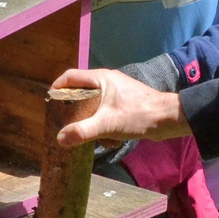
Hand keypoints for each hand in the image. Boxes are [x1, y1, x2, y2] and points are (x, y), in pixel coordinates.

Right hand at [49, 68, 190, 145]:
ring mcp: (116, 93)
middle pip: (80, 92)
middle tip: (65, 123)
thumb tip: (60, 139)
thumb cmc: (138, 115)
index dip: (57, 88)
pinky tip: (110, 141)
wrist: (168, 119)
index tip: (49, 103)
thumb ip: (83, 131)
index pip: (70, 76)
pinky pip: (105, 114)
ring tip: (90, 137)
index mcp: (101, 78)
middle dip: (73, 111)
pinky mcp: (124, 105)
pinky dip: (104, 127)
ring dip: (91, 123)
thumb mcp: (108, 124)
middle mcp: (107, 82)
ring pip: (93, 106)